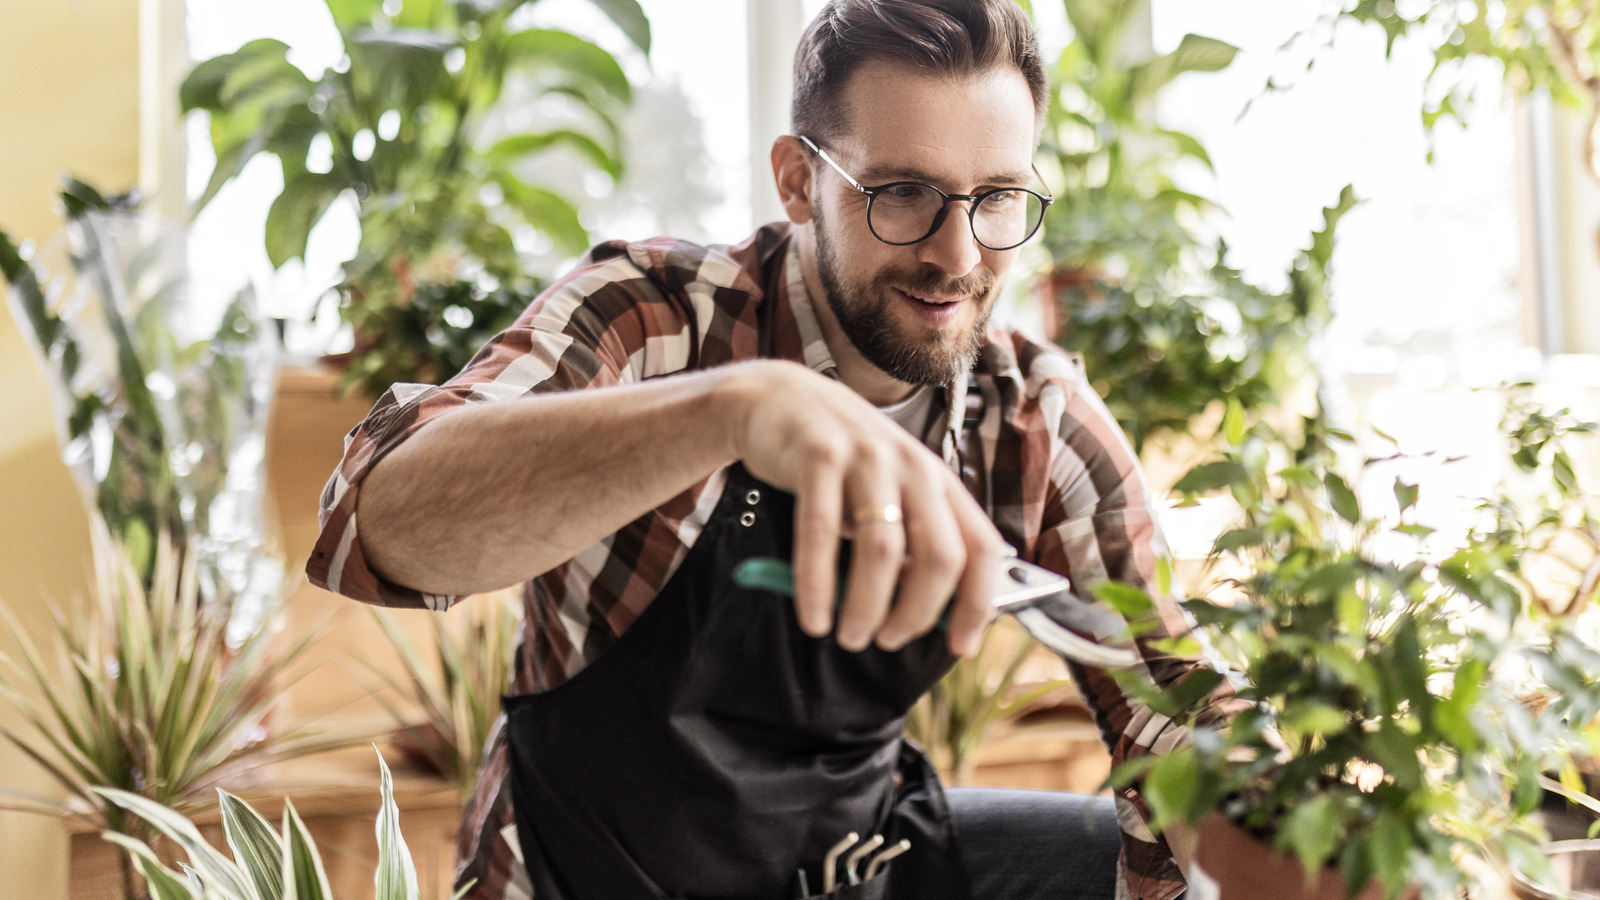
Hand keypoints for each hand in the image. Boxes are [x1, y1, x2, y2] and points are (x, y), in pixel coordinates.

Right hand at [726, 361, 1006, 655]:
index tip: (959, 645)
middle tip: (888, 640)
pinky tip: (813, 617)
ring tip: (848, 636)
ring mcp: (868, 458)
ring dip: (867, 608)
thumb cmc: (839, 463)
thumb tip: (933, 617)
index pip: (982, 547)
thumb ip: (911, 541)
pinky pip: (822, 532)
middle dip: (917, 614)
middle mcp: (913, 466)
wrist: (778, 400)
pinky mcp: (819, 456)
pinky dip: (818, 584)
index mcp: (939, 481)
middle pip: (939, 557)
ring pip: (883, 552)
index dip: (977, 602)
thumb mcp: (888, 493)